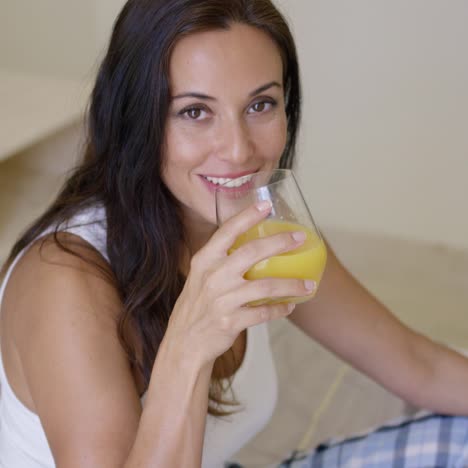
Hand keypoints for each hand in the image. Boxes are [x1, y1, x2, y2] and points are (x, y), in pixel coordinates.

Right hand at [164, 200, 314, 367]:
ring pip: (266, 287)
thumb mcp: (201, 276)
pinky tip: (290, 306)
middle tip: (300, 238)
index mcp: (205, 260)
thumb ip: (221, 260)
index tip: (266, 205)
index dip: (247, 216)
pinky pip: (264, 313)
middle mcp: (213, 276)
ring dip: (291, 285)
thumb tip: (253, 245)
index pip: (227, 231)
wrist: (185, 341)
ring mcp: (222, 299)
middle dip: (280, 242)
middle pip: (252, 252)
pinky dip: (280, 309)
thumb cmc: (197, 304)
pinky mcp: (231, 321)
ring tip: (308, 285)